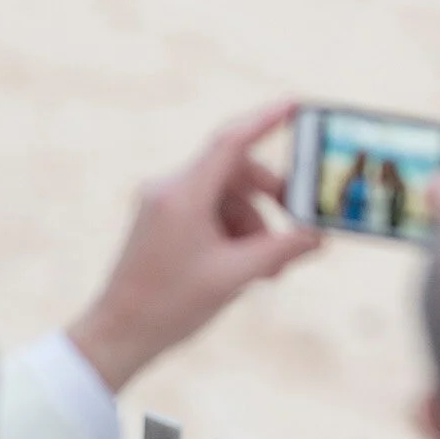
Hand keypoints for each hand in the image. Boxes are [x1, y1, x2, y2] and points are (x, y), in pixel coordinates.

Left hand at [66, 102, 322, 390]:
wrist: (120, 333)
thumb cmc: (171, 305)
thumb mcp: (237, 276)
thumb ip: (283, 249)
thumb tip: (319, 235)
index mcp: (183, 195)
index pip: (231, 142)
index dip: (266, 120)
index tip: (296, 105)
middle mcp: (170, 190)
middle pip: (237, 173)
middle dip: (272, 199)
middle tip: (300, 227)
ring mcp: (165, 204)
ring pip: (229, 197)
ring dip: (257, 226)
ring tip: (269, 268)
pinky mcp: (165, 220)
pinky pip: (213, 212)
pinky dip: (237, 233)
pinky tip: (248, 268)